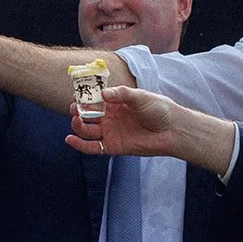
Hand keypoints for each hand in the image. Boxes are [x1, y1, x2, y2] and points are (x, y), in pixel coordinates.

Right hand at [66, 84, 183, 157]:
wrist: (172, 130)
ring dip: (78, 126)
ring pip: (87, 131)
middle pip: (86, 115)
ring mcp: (110, 132)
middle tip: (76, 107)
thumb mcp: (140, 96)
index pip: (92, 99)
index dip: (83, 97)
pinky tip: (70, 139)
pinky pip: (92, 147)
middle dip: (78, 111)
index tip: (77, 94)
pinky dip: (80, 145)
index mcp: (114, 103)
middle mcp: (109, 117)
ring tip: (77, 120)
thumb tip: (103, 94)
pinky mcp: (113, 146)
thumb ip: (122, 94)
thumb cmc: (158, 109)